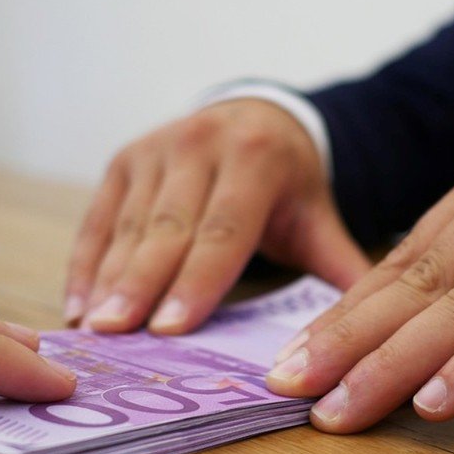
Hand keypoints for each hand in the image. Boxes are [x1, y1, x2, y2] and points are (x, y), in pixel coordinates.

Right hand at [65, 99, 369, 333]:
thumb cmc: (286, 185)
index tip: (171, 328)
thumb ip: (341, 270)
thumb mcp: (317, 217)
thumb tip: (376, 336)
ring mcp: (155, 148)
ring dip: (107, 282)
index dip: (197, 281)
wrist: (255, 117)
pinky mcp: (124, 159)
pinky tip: (77, 308)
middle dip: (141, 286)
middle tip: (118, 337)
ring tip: (94, 332)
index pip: (224, 229)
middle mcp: (200, 142)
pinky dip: (85, 265)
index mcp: (256, 157)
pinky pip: (100, 219)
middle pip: (168, 228)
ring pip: (129, 226)